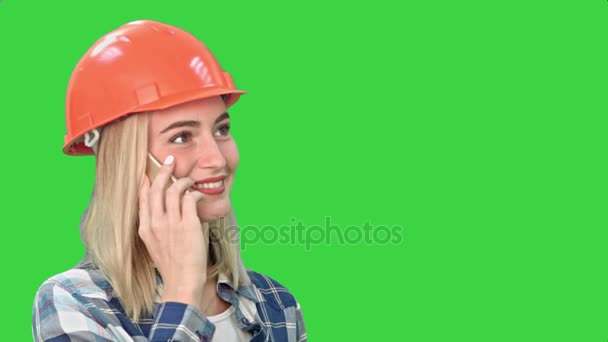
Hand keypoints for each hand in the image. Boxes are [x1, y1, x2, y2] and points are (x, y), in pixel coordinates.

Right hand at [138, 155, 207, 311]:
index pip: (142, 198)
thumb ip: (157, 226)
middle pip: (156, 188)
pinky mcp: (188, 224)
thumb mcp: (155, 244)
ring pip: (174, 190)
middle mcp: (156, 223)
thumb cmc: (172, 265)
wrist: (182, 281)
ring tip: (190, 180)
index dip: (145, 182)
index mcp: (145, 228)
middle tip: (170, 161)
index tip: (147, 171)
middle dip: (163, 171)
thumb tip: (167, 210)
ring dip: (183, 181)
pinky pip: (190, 199)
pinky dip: (195, 193)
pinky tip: (199, 195)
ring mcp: (171, 223)